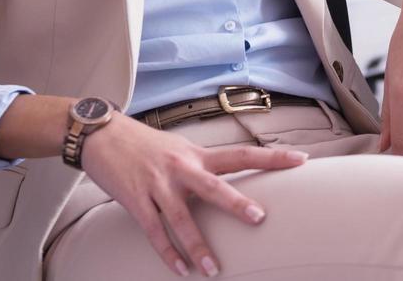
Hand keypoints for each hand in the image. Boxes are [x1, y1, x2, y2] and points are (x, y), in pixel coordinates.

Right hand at [80, 113, 307, 276]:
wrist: (101, 134)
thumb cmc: (144, 144)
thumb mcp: (179, 148)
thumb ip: (201, 165)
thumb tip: (228, 180)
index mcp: (197, 154)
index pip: (242, 153)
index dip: (272, 157)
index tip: (301, 160)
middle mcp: (181, 167)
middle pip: (214, 185)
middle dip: (236, 203)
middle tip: (259, 218)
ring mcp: (158, 183)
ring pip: (181, 217)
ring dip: (198, 245)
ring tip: (214, 270)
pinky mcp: (135, 199)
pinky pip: (154, 231)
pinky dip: (167, 253)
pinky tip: (180, 270)